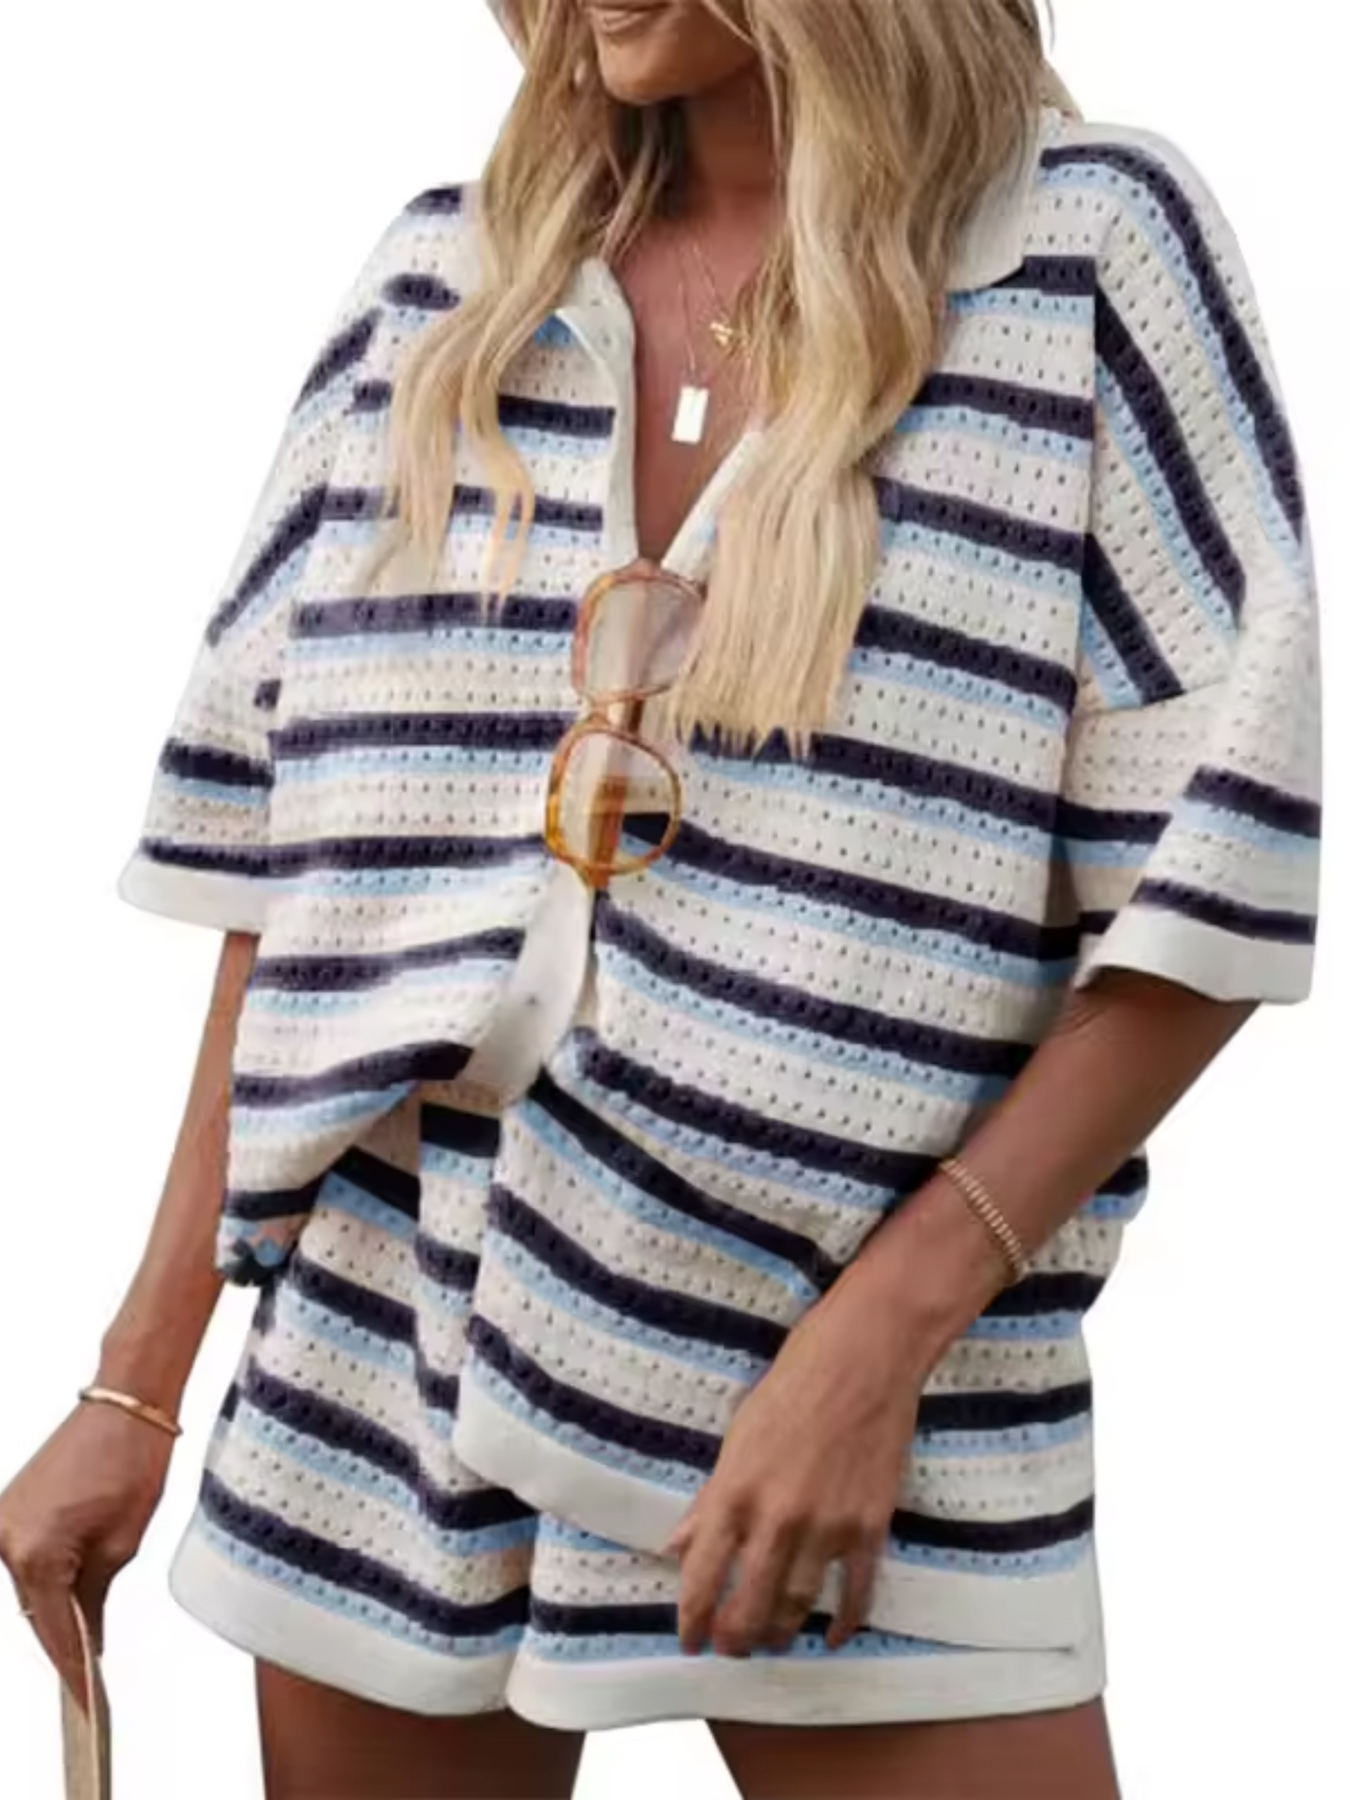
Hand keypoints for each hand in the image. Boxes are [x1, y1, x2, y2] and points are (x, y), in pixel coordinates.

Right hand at [0, 1403, 175, 1701]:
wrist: (126, 1402)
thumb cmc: (132, 1458)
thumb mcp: (122, 1543)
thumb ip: (95, 1597)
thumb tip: (85, 1635)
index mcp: (34, 1554)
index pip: (56, 1631)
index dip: (74, 1670)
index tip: (86, 1700)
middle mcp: (6, 1539)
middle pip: (37, 1610)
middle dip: (65, 1638)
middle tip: (90, 1676)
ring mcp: (3, 1520)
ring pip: (32, 1585)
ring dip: (58, 1604)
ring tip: (89, 1634)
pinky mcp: (11, 1506)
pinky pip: (28, 1557)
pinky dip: (50, 1574)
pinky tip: (74, 1591)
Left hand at [667, 1263, 923, 1657]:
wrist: (864, 1357)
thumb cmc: (793, 1382)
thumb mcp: (737, 1436)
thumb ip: (710, 1498)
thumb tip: (678, 1544)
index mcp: (735, 1492)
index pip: (702, 1576)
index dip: (691, 1618)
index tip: (687, 1641)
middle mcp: (777, 1518)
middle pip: (749, 1606)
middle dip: (734, 1639)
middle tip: (729, 1652)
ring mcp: (828, 1526)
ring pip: (798, 1606)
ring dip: (781, 1634)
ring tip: (771, 1644)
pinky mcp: (871, 1525)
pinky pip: (858, 1591)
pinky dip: (846, 1621)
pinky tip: (834, 1637)